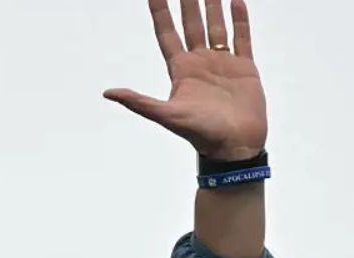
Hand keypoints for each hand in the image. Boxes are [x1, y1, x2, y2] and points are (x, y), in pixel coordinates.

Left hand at [105, 0, 266, 161]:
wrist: (235, 146)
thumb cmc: (201, 135)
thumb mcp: (168, 116)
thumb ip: (140, 103)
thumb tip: (109, 93)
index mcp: (181, 71)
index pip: (167, 34)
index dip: (161, 13)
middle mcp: (200, 63)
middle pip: (190, 24)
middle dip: (187, 2)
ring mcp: (222, 63)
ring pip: (216, 26)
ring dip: (213, 5)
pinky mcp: (244, 68)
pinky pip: (241, 37)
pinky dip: (240, 19)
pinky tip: (236, 1)